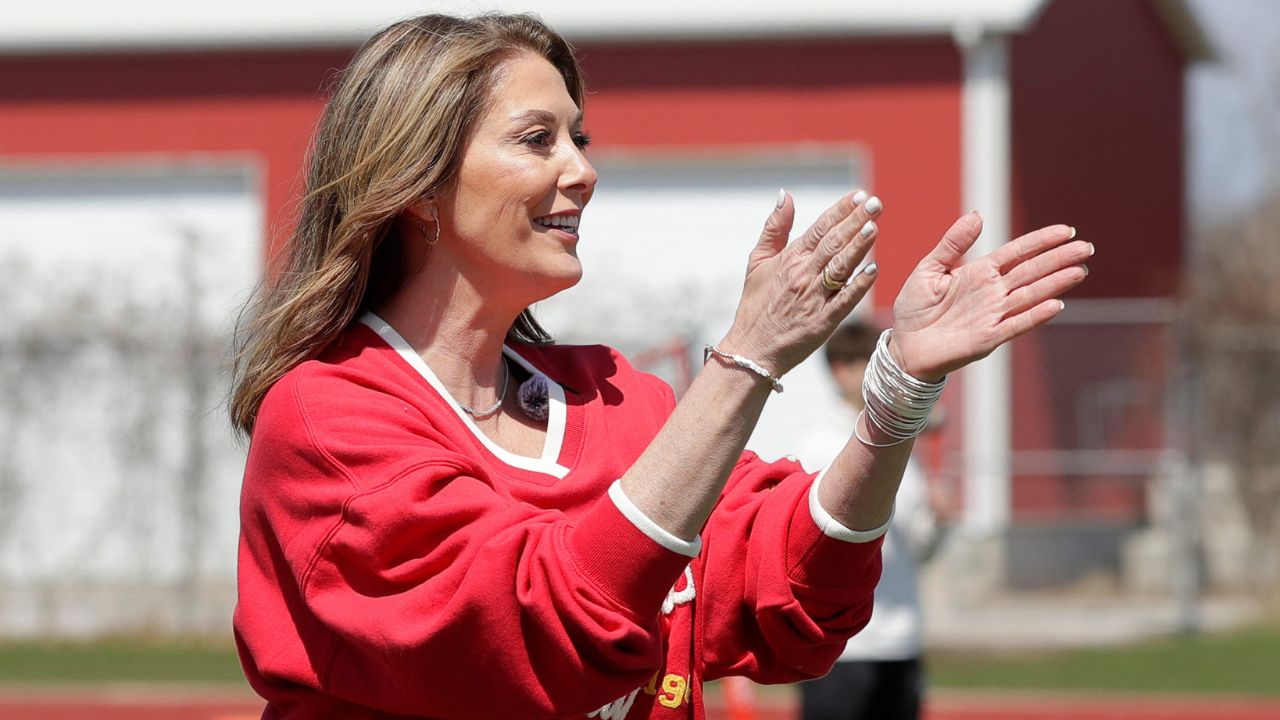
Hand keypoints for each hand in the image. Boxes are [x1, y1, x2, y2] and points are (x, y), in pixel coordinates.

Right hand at [721, 190, 882, 375]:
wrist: (752, 349)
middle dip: (855, 221)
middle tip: (876, 203)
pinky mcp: (823, 321)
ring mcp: (813, 298)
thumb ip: (774, 228)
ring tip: (874, 227)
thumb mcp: (757, 262)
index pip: (820, 228)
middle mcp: (803, 275)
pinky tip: (873, 269)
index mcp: (790, 259)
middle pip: (833, 243)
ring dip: (858, 246)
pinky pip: (844, 300)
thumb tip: (786, 196)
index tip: (860, 196)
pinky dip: (858, 285)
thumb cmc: (756, 305)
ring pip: (840, 267)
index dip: (841, 210)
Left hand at [890, 212, 1092, 380]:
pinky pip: (1015, 325)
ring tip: (1079, 271)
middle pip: (1031, 272)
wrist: (903, 347)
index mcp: (979, 273)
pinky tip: (1056, 305)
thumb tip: (977, 215)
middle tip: (1086, 248)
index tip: (1066, 231)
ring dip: (1055, 284)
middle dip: (1058, 260)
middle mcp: (992, 293)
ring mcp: (992, 315)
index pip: (1017, 253)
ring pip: (1030, 296)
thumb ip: (953, 244)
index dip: (1040, 242)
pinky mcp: (987, 338)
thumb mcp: (928, 269)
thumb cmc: (914, 310)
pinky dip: (1034, 316)